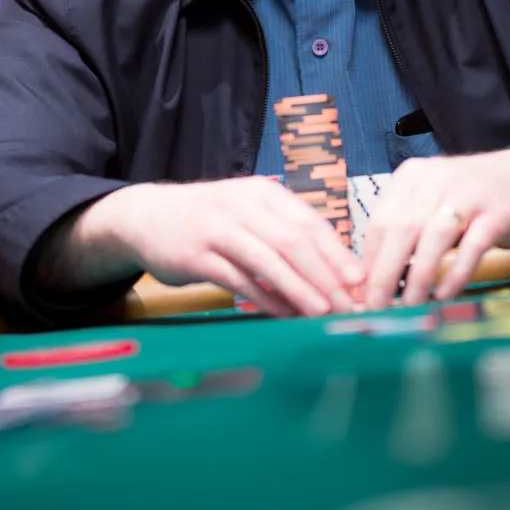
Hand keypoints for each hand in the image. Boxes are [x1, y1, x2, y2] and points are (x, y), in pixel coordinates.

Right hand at [121, 177, 363, 318]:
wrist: (148, 216)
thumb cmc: (211, 220)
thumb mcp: (249, 214)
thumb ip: (285, 235)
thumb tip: (334, 272)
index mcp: (264, 193)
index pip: (310, 223)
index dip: (337, 254)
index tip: (361, 281)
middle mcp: (243, 206)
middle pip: (294, 242)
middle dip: (325, 276)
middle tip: (348, 305)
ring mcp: (219, 229)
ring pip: (268, 260)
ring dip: (300, 289)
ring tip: (324, 312)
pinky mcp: (197, 255)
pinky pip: (239, 279)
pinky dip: (265, 299)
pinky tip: (283, 315)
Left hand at [362, 150, 509, 309]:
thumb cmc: (462, 199)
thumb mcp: (427, 202)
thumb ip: (400, 231)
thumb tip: (369, 279)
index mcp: (411, 177)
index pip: (379, 222)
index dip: (368, 262)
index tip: (361, 295)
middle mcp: (436, 180)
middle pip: (401, 229)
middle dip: (385, 274)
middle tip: (377, 308)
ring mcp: (468, 194)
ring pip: (434, 236)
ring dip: (419, 277)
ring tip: (410, 307)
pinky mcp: (497, 213)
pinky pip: (473, 245)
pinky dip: (456, 272)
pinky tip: (444, 295)